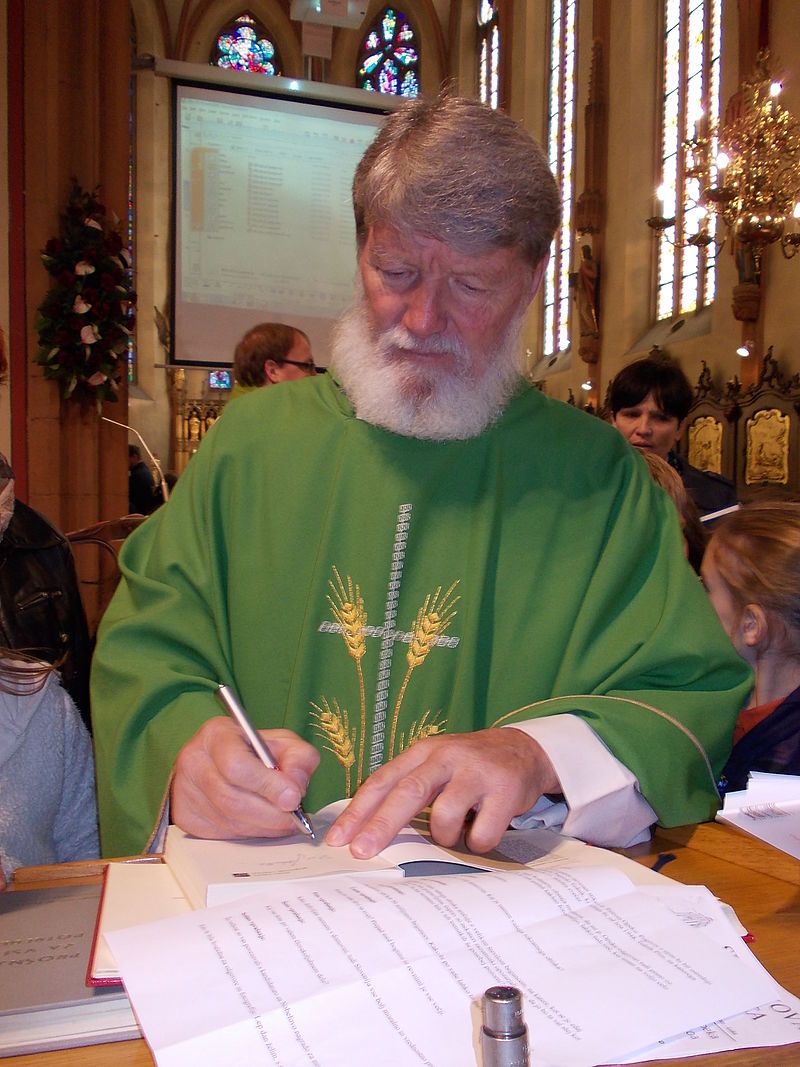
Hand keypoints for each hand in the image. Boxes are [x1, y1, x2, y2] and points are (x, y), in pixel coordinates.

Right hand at [170, 716, 319, 838]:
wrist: (221, 761)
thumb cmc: (254, 751)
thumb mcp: (282, 742)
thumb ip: (299, 758)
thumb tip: (296, 787)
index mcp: (216, 734)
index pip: (237, 766)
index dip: (268, 785)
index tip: (294, 798)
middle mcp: (194, 761)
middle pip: (232, 799)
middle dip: (270, 814)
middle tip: (294, 817)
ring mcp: (184, 791)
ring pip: (228, 821)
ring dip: (263, 827)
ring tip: (284, 822)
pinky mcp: (185, 816)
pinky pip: (221, 834)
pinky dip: (249, 834)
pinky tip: (263, 825)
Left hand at [326, 728, 558, 857]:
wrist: (525, 750)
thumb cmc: (470, 766)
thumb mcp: (436, 764)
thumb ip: (407, 786)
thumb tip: (366, 828)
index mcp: (424, 752)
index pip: (383, 780)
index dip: (358, 810)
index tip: (338, 838)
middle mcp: (447, 757)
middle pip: (408, 793)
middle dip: (381, 826)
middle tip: (361, 853)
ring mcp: (477, 773)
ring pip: (445, 817)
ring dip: (445, 836)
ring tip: (457, 831)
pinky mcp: (505, 790)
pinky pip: (481, 834)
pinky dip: (477, 842)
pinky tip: (483, 829)